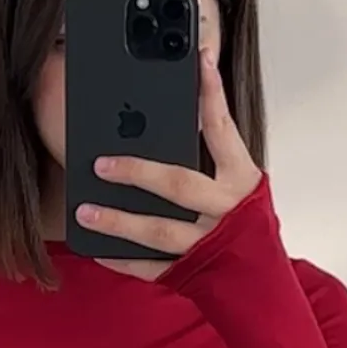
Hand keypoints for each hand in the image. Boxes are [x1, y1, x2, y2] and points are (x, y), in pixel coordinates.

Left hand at [76, 45, 261, 276]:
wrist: (261, 286)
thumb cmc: (246, 225)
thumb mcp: (240, 185)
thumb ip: (213, 156)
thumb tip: (169, 120)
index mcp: (243, 180)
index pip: (223, 131)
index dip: (211, 94)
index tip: (199, 61)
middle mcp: (227, 211)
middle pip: (179, 184)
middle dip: (137, 172)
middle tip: (101, 162)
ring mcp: (207, 245)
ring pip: (158, 231)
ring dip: (118, 221)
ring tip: (84, 210)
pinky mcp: (190, 273)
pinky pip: (150, 267)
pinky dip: (121, 259)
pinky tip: (96, 246)